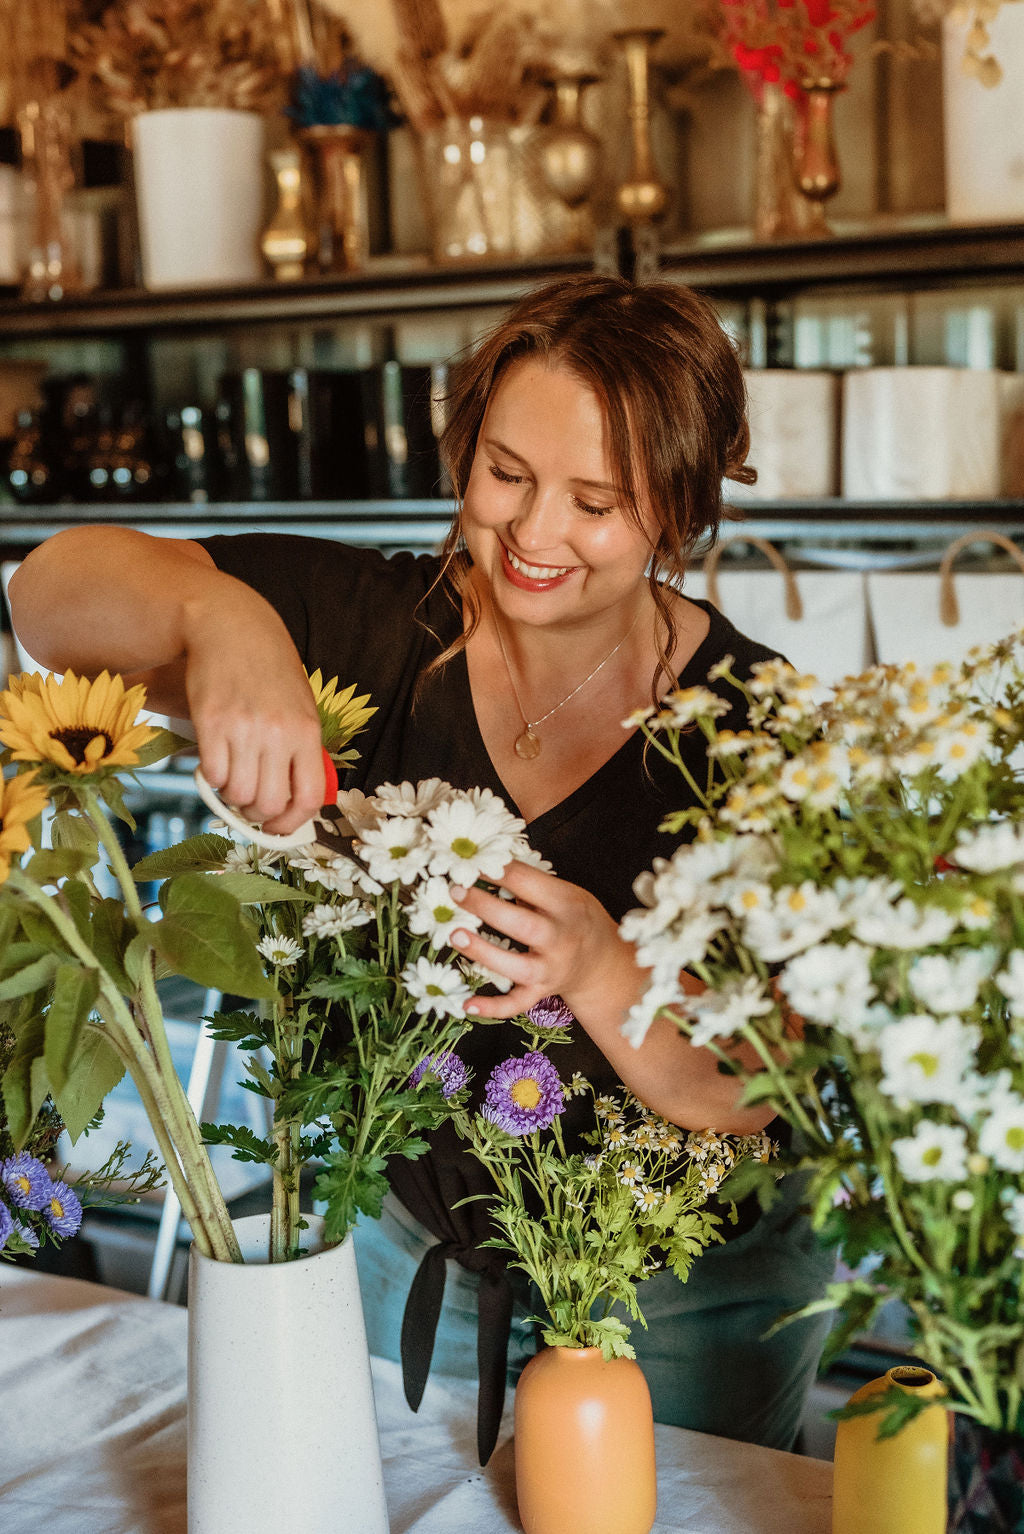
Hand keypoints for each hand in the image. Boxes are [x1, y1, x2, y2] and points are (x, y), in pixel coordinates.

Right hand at [183, 587, 325, 834]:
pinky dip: (211, 780)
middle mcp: (278, 733)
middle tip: (250, 803)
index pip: (309, 797)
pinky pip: (211, 774)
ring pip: (238, 794)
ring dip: (232, 797)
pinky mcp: (211, 722)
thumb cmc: (270, 668)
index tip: (280, 826)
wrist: (232, 627)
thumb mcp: (301, 705)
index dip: (293, 823)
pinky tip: (215, 763)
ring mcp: (244, 729)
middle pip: (269, 804)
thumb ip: (301, 748)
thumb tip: (294, 799)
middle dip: (258, 815)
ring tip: (233, 778)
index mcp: (307, 731)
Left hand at [449, 860, 630, 1020]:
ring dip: (484, 952)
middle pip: (523, 925)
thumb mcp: (567, 893)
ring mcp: (551, 969)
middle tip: (456, 892)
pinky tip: (467, 1004)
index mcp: (567, 905)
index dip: (499, 872)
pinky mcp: (541, 991)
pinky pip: (517, 1003)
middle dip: (487, 908)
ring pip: (517, 966)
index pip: (530, 884)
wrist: (602, 963)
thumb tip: (488, 866)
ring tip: (455, 935)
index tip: (471, 862)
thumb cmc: (577, 919)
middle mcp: (561, 939)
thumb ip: (534, 885)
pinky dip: (493, 1007)